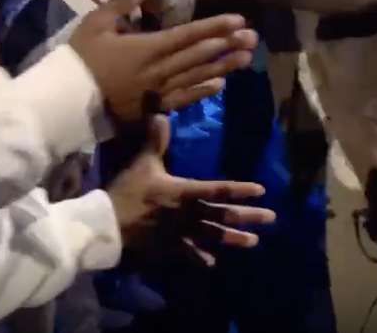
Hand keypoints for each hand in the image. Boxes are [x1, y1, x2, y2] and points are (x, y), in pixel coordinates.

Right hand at [69, 0, 257, 122]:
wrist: (65, 101)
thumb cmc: (81, 58)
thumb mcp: (97, 23)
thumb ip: (122, 0)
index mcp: (148, 47)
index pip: (189, 34)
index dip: (215, 27)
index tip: (238, 20)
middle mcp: (160, 70)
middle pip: (199, 55)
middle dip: (227, 45)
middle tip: (253, 38)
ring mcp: (158, 91)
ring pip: (197, 77)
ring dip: (223, 67)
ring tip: (245, 58)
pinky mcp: (152, 108)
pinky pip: (183, 99)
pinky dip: (201, 91)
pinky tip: (218, 84)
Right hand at [106, 115, 274, 264]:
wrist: (106, 226)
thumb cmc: (126, 192)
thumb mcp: (141, 164)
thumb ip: (155, 141)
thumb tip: (162, 113)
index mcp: (184, 192)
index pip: (219, 190)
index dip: (240, 189)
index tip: (261, 190)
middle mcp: (188, 215)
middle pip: (222, 216)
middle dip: (248, 216)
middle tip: (271, 218)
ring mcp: (180, 234)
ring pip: (212, 236)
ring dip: (233, 238)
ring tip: (254, 242)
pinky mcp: (168, 249)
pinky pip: (188, 254)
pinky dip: (200, 258)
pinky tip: (212, 264)